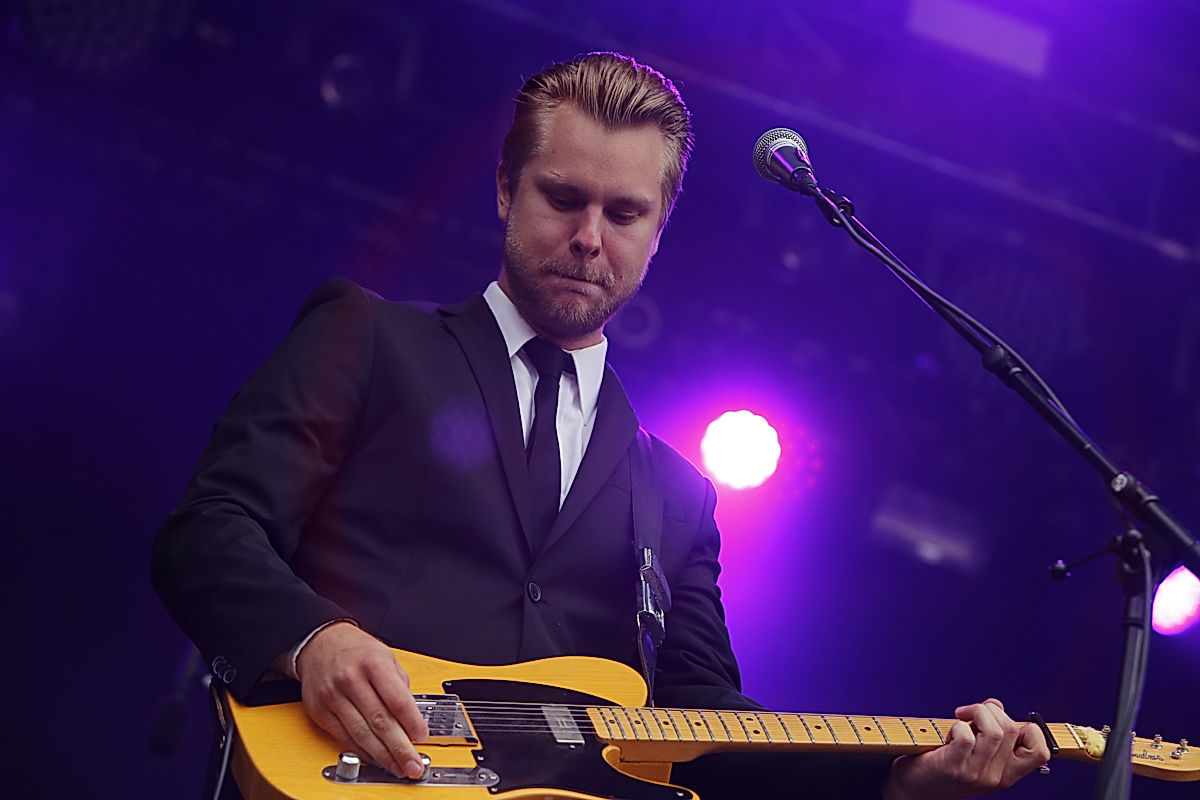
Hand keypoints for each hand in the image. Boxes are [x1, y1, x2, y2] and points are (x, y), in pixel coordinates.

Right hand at [294, 622, 429, 778]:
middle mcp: (351, 680)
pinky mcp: (320, 712)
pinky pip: (344, 738)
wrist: (320, 643)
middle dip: (400, 748)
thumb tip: (412, 717)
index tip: (422, 737)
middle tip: (413, 764)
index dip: (412, 722)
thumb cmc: (356, 651)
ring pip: (361, 735)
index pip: (397, 700)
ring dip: (383, 756)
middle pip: (380, 722)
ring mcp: (333, 697)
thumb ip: (400, 684)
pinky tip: (375, 759)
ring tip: (398, 767)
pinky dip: (362, 752)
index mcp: (373, 663)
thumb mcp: (385, 656)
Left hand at [884, 699, 1050, 799]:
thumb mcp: (975, 756)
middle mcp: (996, 776)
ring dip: (976, 712)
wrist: (912, 793)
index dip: (1031, 730)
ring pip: (995, 730)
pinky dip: (958, 725)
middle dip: (992, 710)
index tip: (1005, 721)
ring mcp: (976, 773)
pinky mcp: (954, 766)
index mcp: (1007, 774)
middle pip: (1014, 730)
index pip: (1041, 752)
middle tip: (971, 713)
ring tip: (961, 717)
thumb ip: (991, 733)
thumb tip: (996, 705)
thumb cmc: (943, 769)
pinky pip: (966, 736)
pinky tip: (948, 732)